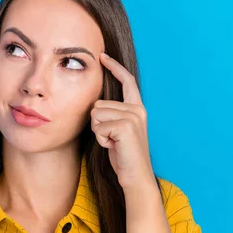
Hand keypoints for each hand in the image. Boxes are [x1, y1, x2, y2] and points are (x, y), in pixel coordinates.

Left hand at [90, 53, 156, 191]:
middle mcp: (137, 109)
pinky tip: (113, 147)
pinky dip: (100, 140)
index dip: (115, 67)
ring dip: (98, 131)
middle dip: (97, 123)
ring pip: (95, 114)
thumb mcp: (116, 130)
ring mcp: (133, 117)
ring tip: (113, 143)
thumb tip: (95, 104)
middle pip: (98, 104)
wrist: (135, 176)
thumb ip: (111, 114)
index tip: (103, 56)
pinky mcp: (125, 126)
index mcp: (137, 108)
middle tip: (112, 139)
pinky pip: (97, 127)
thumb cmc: (123, 155)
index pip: (126, 81)